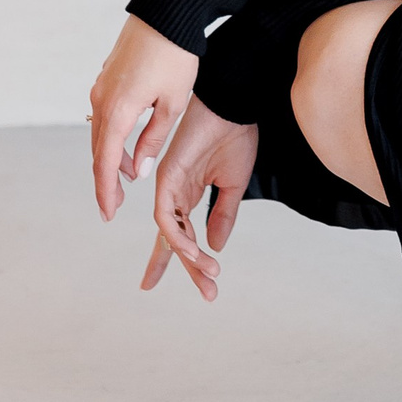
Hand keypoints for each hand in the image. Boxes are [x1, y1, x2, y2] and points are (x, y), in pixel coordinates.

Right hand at [88, 15, 198, 220]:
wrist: (167, 9)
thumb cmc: (176, 55)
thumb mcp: (173, 103)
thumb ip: (154, 138)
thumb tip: (140, 169)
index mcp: (118, 111)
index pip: (106, 163)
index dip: (106, 192)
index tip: (109, 214)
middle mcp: (102, 100)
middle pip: (98, 151)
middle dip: (107, 180)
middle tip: (116, 204)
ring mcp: (102, 87)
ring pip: (101, 133)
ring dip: (112, 156)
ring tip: (131, 175)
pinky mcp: (108, 77)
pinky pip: (105, 115)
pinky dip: (114, 135)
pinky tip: (129, 142)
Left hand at [143, 98, 258, 301]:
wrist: (233, 107)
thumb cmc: (235, 136)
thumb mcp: (233, 186)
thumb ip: (222, 216)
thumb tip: (214, 246)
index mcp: (189, 193)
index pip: (183, 234)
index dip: (187, 261)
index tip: (203, 286)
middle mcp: (175, 193)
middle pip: (176, 240)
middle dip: (190, 269)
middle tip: (209, 294)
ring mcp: (168, 186)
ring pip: (170, 232)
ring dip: (189, 256)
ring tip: (210, 271)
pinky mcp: (166, 177)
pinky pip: (166, 215)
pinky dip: (178, 236)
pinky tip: (194, 251)